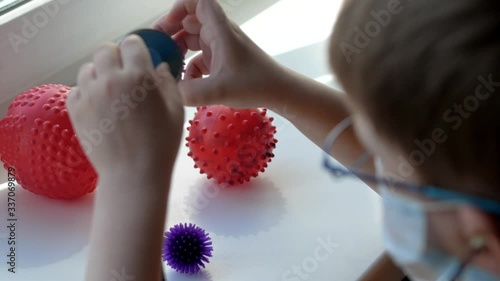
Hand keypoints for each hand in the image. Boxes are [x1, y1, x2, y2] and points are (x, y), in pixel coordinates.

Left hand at [66, 35, 183, 180]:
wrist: (133, 174)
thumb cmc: (160, 144)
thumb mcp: (175, 110)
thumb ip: (168, 83)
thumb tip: (159, 68)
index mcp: (138, 77)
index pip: (131, 43)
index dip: (136, 49)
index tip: (139, 59)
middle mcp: (110, 80)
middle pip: (104, 50)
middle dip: (115, 56)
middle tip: (123, 73)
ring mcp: (89, 95)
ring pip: (88, 68)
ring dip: (99, 74)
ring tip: (110, 91)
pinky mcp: (75, 110)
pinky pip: (76, 89)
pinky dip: (86, 92)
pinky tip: (99, 105)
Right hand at [153, 0, 285, 108]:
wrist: (280, 92)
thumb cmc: (256, 84)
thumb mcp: (220, 90)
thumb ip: (190, 92)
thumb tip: (166, 92)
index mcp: (220, 30)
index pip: (198, 1)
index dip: (179, 7)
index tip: (166, 25)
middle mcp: (219, 34)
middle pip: (189, 20)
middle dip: (170, 31)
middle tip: (156, 48)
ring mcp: (220, 48)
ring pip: (192, 40)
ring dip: (178, 50)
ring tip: (166, 66)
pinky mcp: (222, 62)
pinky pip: (199, 59)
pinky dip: (189, 68)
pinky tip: (186, 84)